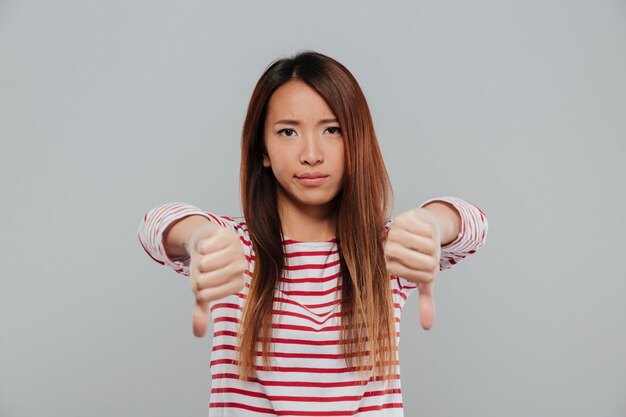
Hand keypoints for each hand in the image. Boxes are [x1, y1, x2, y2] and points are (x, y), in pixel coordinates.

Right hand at [187, 222, 246, 336]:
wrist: (205, 241)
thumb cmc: (205, 268)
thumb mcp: (202, 290)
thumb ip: (201, 311)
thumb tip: (198, 334)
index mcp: (237, 283)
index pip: (206, 295)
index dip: (199, 289)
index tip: (205, 282)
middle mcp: (241, 266)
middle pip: (204, 280)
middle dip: (196, 274)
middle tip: (204, 268)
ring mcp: (236, 249)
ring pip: (205, 263)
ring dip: (198, 260)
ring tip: (206, 256)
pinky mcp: (227, 234)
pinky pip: (205, 247)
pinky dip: (200, 247)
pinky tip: (208, 245)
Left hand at [384, 208, 441, 329]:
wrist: (420, 226)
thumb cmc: (421, 255)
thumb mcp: (424, 278)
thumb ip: (425, 300)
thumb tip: (427, 327)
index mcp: (390, 265)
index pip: (419, 277)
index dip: (427, 273)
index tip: (425, 268)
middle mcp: (389, 249)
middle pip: (424, 262)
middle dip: (433, 260)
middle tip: (429, 256)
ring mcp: (395, 233)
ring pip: (428, 246)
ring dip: (432, 246)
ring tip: (426, 244)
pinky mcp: (404, 218)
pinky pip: (427, 231)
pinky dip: (430, 232)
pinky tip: (423, 232)